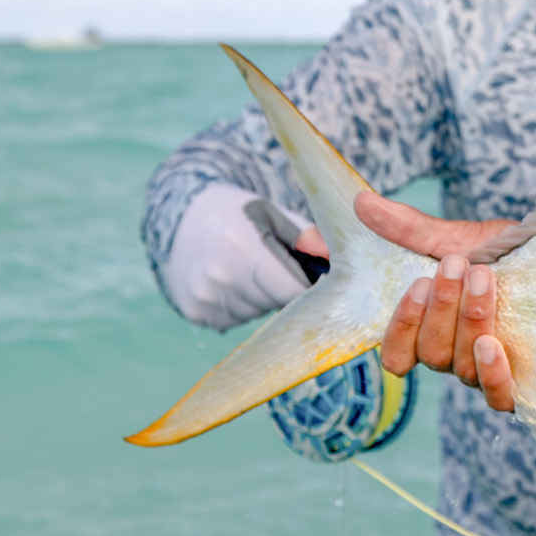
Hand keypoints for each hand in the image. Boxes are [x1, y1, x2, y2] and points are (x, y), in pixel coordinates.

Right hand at [162, 181, 311, 329]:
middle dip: (289, 291)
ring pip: (261, 313)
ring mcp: (205, 298)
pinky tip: (236, 282)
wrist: (184, 219)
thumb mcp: (277, 216)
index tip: (323, 282)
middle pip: (278, 304)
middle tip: (282, 268)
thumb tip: (351, 267)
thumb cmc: (242, 215)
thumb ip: (312, 243)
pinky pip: (240, 320)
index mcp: (242, 246)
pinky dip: (247, 305)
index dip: (313, 288)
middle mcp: (219, 276)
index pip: (293, 289)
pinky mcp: (197, 313)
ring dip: (267, 299)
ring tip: (254, 271)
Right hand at [355, 192, 518, 411]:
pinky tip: (492, 345)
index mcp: (428, 332)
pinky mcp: (520, 383)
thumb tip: (359, 201)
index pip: (396, 354)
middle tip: (454, 264)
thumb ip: (405, 229)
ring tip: (483, 276)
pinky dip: (492, 374)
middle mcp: (452, 358)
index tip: (417, 283)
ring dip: (469, 319)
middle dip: (440, 307)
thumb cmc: (499, 255)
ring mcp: (485, 372)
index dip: (401, 327)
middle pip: (431, 352)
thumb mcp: (453, 238)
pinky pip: (498, 397)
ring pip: (462, 365)